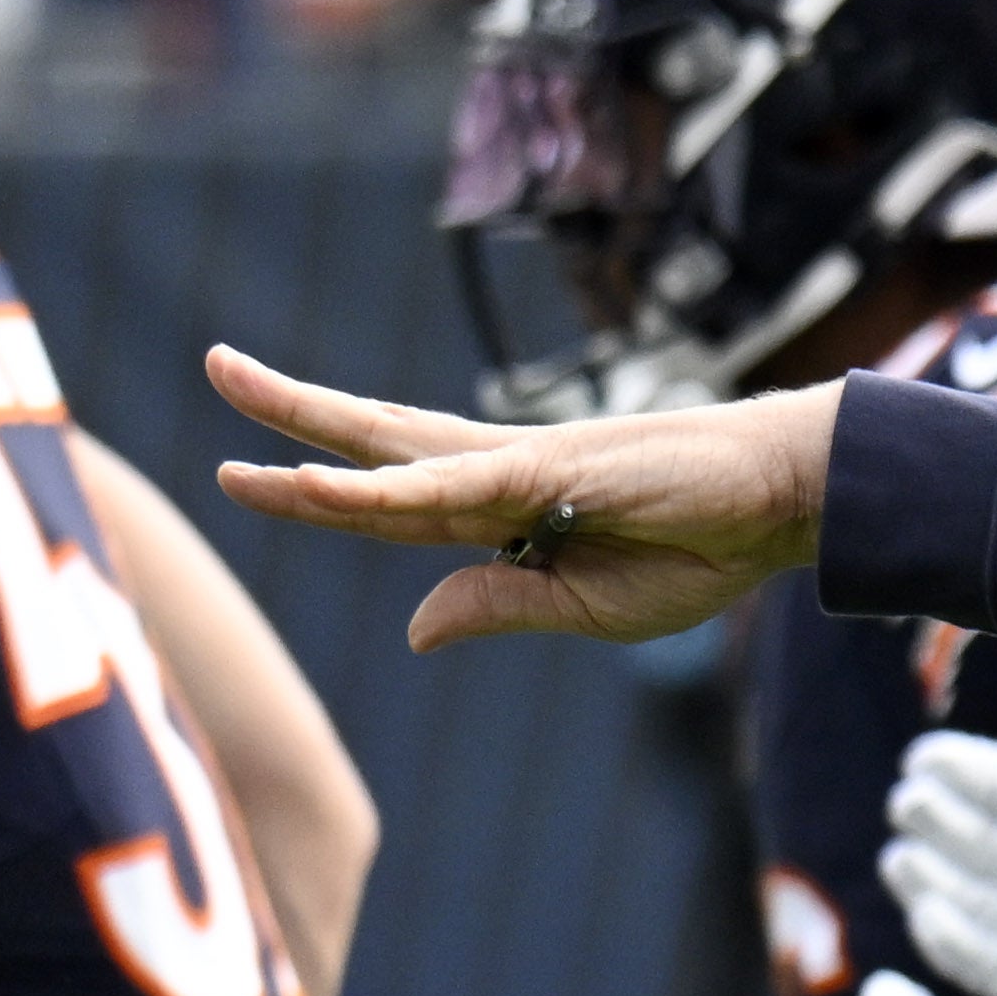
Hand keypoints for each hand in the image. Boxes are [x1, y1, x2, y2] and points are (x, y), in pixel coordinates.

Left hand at [204, 346, 833, 651]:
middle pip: (372, 445)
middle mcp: (498, 476)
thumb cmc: (704, 551)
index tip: (245, 474)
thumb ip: (499, 606)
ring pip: (390, 449)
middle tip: (216, 368)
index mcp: (508, 516)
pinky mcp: (549, 471)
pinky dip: (383, 487)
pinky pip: (449, 485)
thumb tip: (412, 627)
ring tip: (231, 374)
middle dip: (290, 415)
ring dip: (305, 416)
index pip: (390, 502)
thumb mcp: (589, 610)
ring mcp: (518, 466)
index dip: (315, 490)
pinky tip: (322, 479)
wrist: (780, 507)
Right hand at [881, 725, 996, 995]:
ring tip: (905, 860)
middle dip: (931, 818)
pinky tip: (933, 921)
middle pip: (966, 835)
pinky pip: (983, 965)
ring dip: (927, 879)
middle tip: (910, 803)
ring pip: (961, 896)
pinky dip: (954, 946)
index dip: (959, 769)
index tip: (923, 758)